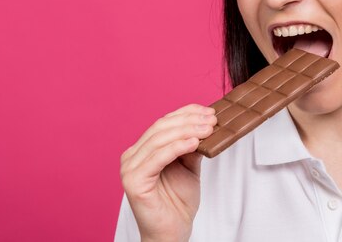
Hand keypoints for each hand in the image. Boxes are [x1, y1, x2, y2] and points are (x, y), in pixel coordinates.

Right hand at [120, 104, 215, 241]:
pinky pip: (157, 158)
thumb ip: (191, 146)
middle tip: (211, 119)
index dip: (186, 113)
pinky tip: (194, 143)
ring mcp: (129, 168)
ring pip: (159, 139)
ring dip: (187, 131)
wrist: (172, 231)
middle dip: (189, 121)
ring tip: (207, 129)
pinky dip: (177, 147)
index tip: (207, 110)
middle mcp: (132, 156)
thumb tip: (205, 124)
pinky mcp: (133, 181)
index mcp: (142, 150)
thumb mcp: (189, 166)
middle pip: (161, 128)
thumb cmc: (177, 202)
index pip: (163, 123)